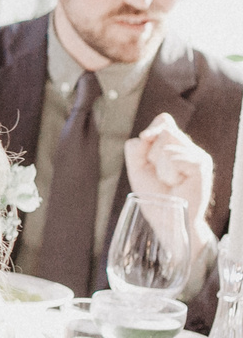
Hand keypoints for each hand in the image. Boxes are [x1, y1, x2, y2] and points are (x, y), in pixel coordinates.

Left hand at [127, 113, 216, 249]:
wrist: (166, 218)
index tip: (145, 139)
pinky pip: (174, 157)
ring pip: (165, 145)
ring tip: (169, 181)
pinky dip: (169, 172)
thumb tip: (147, 135)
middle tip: (160, 175)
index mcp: (174, 144)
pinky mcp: (201, 165)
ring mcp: (197, 155)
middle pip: (162, 130)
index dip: (152, 129)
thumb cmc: (153, 194)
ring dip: (159, 166)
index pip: (164, 120)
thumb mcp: (136, 168)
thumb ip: (136, 147)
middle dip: (151, 154)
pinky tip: (177, 183)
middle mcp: (188, 147)